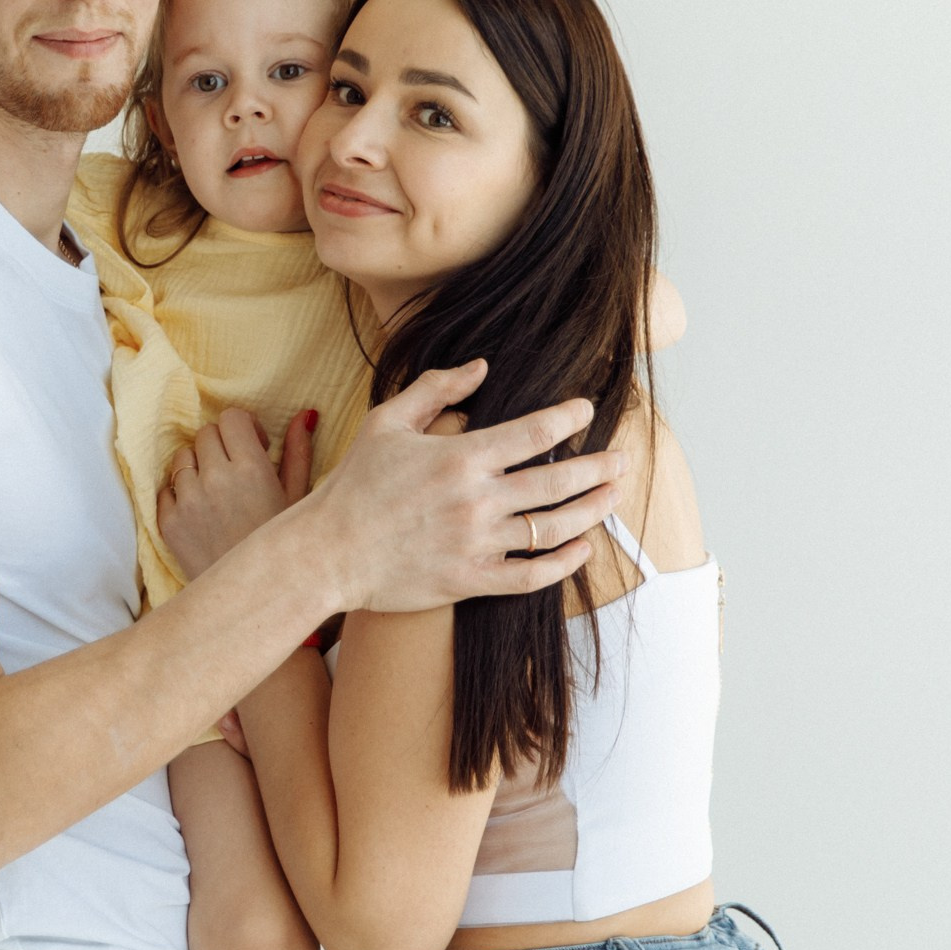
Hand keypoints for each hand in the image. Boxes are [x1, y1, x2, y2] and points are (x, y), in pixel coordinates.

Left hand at [158, 408, 315, 580]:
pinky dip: (180, 494)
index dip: (243, 427)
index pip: (231, 419)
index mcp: (251, 469)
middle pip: (205, 434)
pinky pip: (165, 489)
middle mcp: (215, 480)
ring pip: (182, 459)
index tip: (253, 445)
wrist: (255, 599)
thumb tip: (303, 415)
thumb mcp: (299, 499)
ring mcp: (188, 502)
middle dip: (221, 444)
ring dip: (198, 466)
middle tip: (236, 468)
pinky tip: (202, 511)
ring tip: (217, 491)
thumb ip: (298, 452)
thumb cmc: (284, 548)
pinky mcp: (169, 524)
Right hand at [294, 359, 628, 612]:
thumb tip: (481, 368)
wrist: (327, 551)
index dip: (569, 418)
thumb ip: (436, 389)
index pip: (534, 432)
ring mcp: (476, 544)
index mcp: (460, 457)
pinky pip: (531, 576)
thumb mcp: (387, 422)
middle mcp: (476, 500)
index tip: (587, 410)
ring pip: (553, 528)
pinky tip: (582, 549)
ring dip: (592, 511)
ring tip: (613, 496)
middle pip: (557, 482)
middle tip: (623, 458)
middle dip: (599, 468)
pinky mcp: (470, 581)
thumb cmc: (354, 485)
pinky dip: (563, 564)